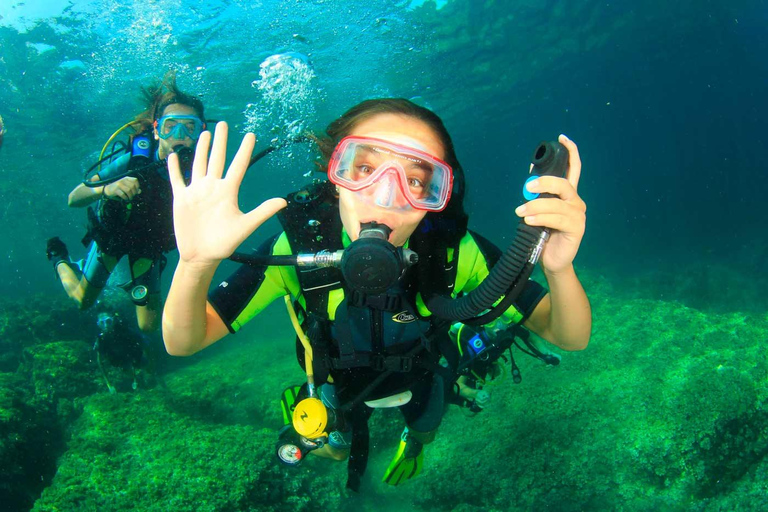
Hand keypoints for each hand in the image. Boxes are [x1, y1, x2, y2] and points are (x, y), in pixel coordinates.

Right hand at [104, 177, 140, 200]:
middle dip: (134, 192)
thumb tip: (140, 191)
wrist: (108, 189)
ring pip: (128, 190)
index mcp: (126, 178)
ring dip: (130, 196)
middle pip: (132, 186)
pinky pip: (123, 194)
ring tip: (130, 198)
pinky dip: (125, 197)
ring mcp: (119, 184)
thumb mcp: (126, 186)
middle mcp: (123, 180)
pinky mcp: (115, 189)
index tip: (137, 191)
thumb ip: (133, 188)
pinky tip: (125, 199)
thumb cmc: (119, 188)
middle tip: (133, 196)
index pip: (135, 180)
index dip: (137, 186)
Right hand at [167, 122, 286, 265]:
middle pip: (218, 158)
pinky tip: (173, 156)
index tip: (251, 135)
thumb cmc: (224, 243)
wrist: (202, 255)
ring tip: (206, 133)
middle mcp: (213, 187)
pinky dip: (174, 168)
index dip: (244, 151)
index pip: (238, 166)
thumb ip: (263, 211)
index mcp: (228, 192)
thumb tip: (284, 201)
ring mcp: (197, 191)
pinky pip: (177, 179)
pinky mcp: (181, 198)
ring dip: (202, 149)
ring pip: (199, 164)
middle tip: (223, 124)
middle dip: (221, 142)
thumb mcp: (245, 225)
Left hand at [514, 134, 585, 273]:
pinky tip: (528, 220)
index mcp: (568, 194)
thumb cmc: (543, 233)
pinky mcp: (576, 228)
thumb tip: (530, 174)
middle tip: (527, 186)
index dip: (571, 152)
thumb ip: (538, 194)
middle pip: (564, 184)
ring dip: (535, 206)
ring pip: (556, 204)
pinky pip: (556, 219)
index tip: (562, 138)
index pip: (574, 169)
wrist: (551, 260)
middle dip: (545, 182)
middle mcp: (576, 201)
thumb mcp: (539, 210)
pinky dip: (540, 218)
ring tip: (520, 211)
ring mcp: (578, 215)